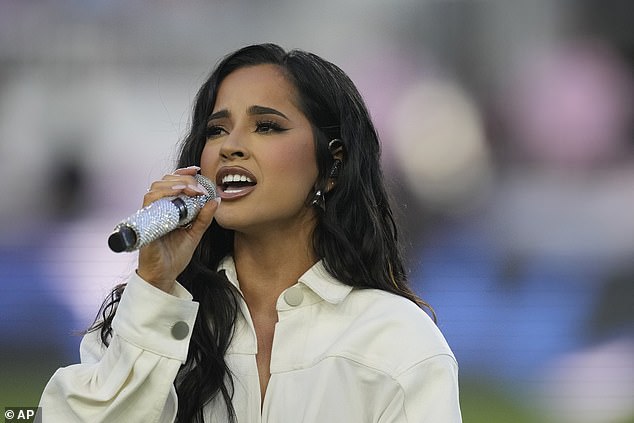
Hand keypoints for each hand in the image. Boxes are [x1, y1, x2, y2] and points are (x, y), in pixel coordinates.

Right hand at [137, 166, 219, 292]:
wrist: (164, 276)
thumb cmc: (175, 256)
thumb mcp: (195, 234)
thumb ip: (204, 218)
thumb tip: (216, 200)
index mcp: (167, 210)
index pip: (171, 183)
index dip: (181, 173)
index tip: (197, 170)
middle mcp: (156, 210)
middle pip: (163, 182)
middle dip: (182, 178)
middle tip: (198, 187)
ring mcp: (149, 215)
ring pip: (155, 188)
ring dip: (174, 184)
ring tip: (190, 189)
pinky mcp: (145, 223)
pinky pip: (149, 202)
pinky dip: (163, 195)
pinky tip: (177, 195)